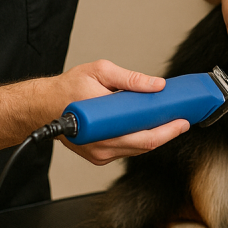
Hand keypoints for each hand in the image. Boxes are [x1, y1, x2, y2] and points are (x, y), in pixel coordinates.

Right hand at [53, 60, 188, 164]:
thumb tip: (156, 85)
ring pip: (135, 150)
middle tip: (183, 122)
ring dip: (154, 138)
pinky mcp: (98, 156)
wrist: (44, 107)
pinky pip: (125, 150)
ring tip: (171, 123)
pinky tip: (150, 129)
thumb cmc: (69, 88)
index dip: (165, 130)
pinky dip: (139, 140)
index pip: (140, 133)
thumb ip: (130, 79)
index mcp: (100, 119)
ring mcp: (98, 152)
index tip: (181, 121)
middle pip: (142, 145)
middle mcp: (99, 142)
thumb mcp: (100, 71)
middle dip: (166, 134)